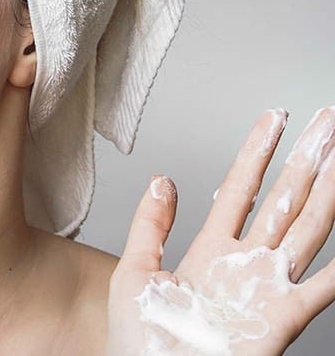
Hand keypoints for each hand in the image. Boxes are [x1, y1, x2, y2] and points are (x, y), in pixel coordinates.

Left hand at [107, 106, 334, 354]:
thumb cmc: (140, 340)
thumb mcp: (135, 270)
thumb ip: (150, 224)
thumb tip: (162, 179)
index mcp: (210, 250)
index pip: (241, 187)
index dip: (258, 151)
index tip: (273, 118)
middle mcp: (244, 263)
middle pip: (283, 198)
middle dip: (305, 158)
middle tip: (326, 122)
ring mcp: (266, 288)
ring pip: (307, 228)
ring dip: (328, 192)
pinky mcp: (281, 318)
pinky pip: (322, 286)